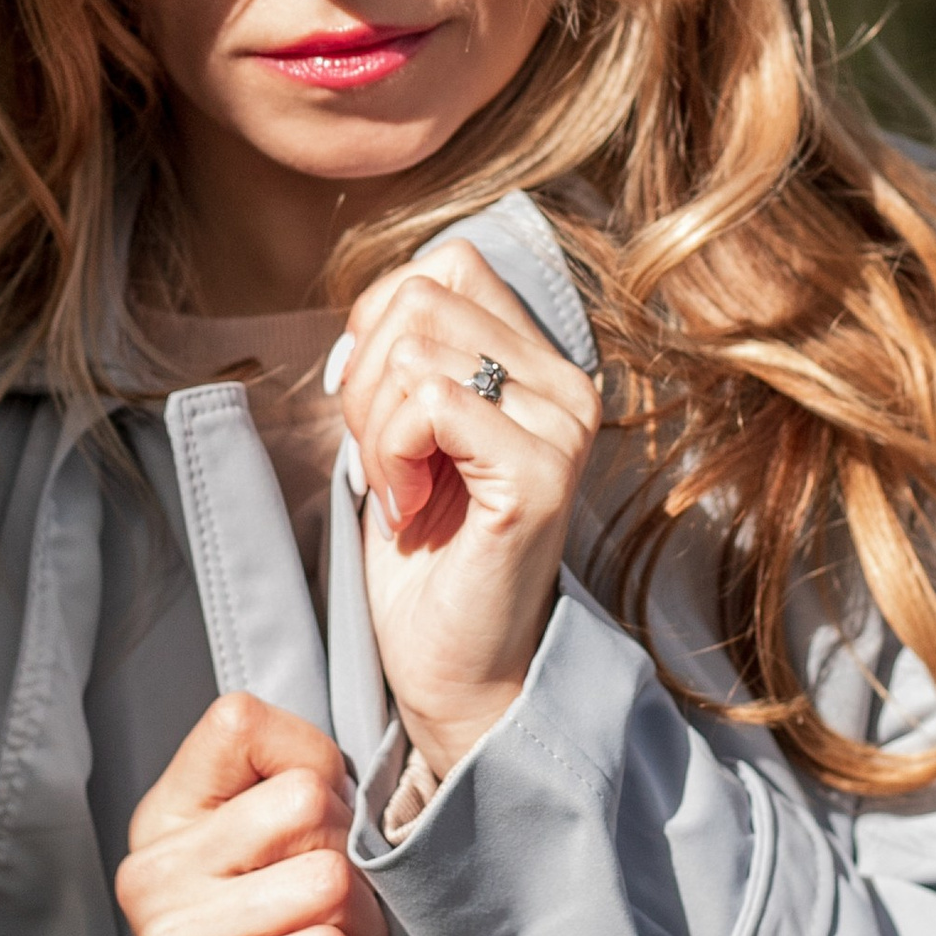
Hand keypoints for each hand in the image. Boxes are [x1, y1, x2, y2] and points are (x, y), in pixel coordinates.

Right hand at [115, 694, 387, 935]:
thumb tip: (361, 768)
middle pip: (306, 802)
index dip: (310, 756)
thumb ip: (288, 799)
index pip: (239, 721)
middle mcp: (155, 869)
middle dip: (357, 857)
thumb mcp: (260, 862)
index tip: (325, 817)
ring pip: (331, 882)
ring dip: (369, 931)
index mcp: (167, 816)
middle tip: (347, 909)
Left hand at [335, 243, 599, 782]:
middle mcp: (569, 384)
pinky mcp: (540, 473)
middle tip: (384, 460)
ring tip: (399, 489)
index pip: (448, 264)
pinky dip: (389, 454)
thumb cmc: (426, 556)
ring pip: (416, 347)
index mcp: (543, 362)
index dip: (382, 324)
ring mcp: (563, 427)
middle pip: (422, 296)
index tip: (380, 410)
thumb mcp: (408, 430)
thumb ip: (408, 355)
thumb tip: (375, 305)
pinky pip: (430, 402)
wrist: (456, 671)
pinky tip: (407, 509)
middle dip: (366, 377)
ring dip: (374, 425)